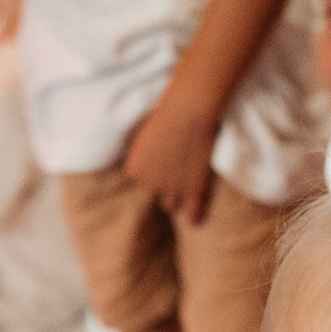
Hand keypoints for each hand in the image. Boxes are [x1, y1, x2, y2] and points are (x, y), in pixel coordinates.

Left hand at [120, 95, 219, 222]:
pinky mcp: (194, 190)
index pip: (145, 182)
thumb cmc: (168, 113)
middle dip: (168, 185)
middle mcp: (150, 184)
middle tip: (183, 165)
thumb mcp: (145, 132)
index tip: (169, 156)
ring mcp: (173, 189)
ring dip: (180, 196)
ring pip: (172, 205)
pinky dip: (195, 216)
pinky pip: (193, 214)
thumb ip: (143, 151)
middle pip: (159, 194)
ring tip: (192, 181)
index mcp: (134, 171)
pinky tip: (196, 221)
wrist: (189, 110)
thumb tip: (134, 163)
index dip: (159, 171)